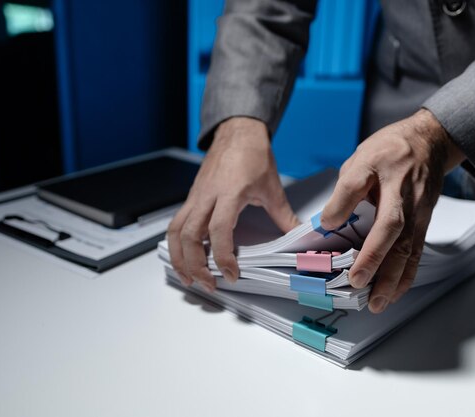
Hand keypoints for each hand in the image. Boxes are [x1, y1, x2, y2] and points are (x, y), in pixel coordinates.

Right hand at [167, 117, 299, 291]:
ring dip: (179, 257)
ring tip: (187, 277)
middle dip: (195, 264)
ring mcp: (196, 196)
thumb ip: (284, 216)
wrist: (237, 132)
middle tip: (207, 283)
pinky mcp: (191, 197)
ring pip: (176, 231)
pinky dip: (177, 243)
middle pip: (189, 236)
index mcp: (229, 193)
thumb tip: (298, 235)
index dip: (223, 256)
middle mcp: (207, 196)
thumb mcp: (272, 188)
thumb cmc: (252, 155)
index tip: (230, 273)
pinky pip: (177, 222)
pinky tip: (184, 257)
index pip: (219, 230)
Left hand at [320, 109, 464, 312]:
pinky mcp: (424, 223)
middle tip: (358, 283)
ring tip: (377, 301)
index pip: (358, 185)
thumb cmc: (392, 150)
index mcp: (382, 170)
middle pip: (392, 228)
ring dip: (393, 277)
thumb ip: (345, 189)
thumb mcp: (361, 158)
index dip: (343, 204)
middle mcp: (404, 194)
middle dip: (375, 258)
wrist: (431, 142)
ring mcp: (418, 211)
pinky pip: (416, 253)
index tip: (327, 225)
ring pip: (408, 247)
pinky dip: (406, 276)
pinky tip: (394, 293)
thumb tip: (329, 222)